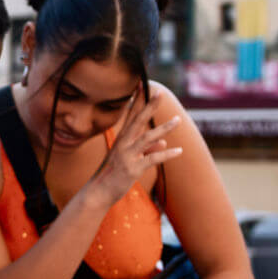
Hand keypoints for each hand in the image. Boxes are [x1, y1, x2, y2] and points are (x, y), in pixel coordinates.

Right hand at [86, 91, 182, 207]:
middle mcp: (122, 144)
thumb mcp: (130, 159)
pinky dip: (166, 154)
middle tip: (160, 93)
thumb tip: (164, 141)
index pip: (130, 116)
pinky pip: (152, 159)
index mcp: (121, 140)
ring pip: (147, 138)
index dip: (137, 100)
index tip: (142, 85)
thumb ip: (148, 148)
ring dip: (163, 128)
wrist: (98, 193)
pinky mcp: (132, 169)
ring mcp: (127, 156)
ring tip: (178, 120)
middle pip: (137, 121)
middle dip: (149, 106)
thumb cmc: (113, 175)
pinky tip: (179, 151)